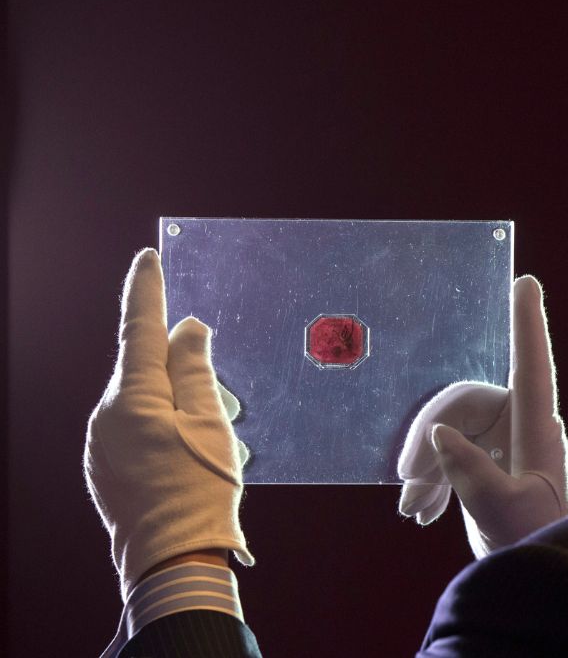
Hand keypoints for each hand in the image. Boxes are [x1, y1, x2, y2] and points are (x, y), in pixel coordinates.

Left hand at [84, 249, 253, 598]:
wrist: (173, 558)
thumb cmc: (199, 490)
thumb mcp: (211, 421)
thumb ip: (195, 368)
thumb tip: (185, 329)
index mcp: (133, 396)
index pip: (140, 329)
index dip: (147, 290)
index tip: (148, 259)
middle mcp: (106, 414)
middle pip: (146, 369)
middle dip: (179, 369)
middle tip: (218, 400)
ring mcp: (101, 443)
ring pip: (142, 400)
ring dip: (174, 404)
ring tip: (207, 443)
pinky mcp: (104, 466)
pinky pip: (134, 428)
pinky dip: (161, 428)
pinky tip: (186, 457)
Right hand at [397, 275, 567, 557]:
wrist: (540, 584)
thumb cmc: (538, 543)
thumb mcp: (504, 511)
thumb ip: (473, 472)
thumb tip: (443, 436)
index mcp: (535, 429)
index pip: (531, 364)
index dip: (527, 322)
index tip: (526, 282)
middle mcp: (520, 428)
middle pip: (465, 402)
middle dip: (430, 436)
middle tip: (409, 480)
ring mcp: (504, 447)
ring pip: (452, 432)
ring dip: (427, 466)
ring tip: (413, 506)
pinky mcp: (489, 467)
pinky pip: (452, 457)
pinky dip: (433, 481)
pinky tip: (420, 511)